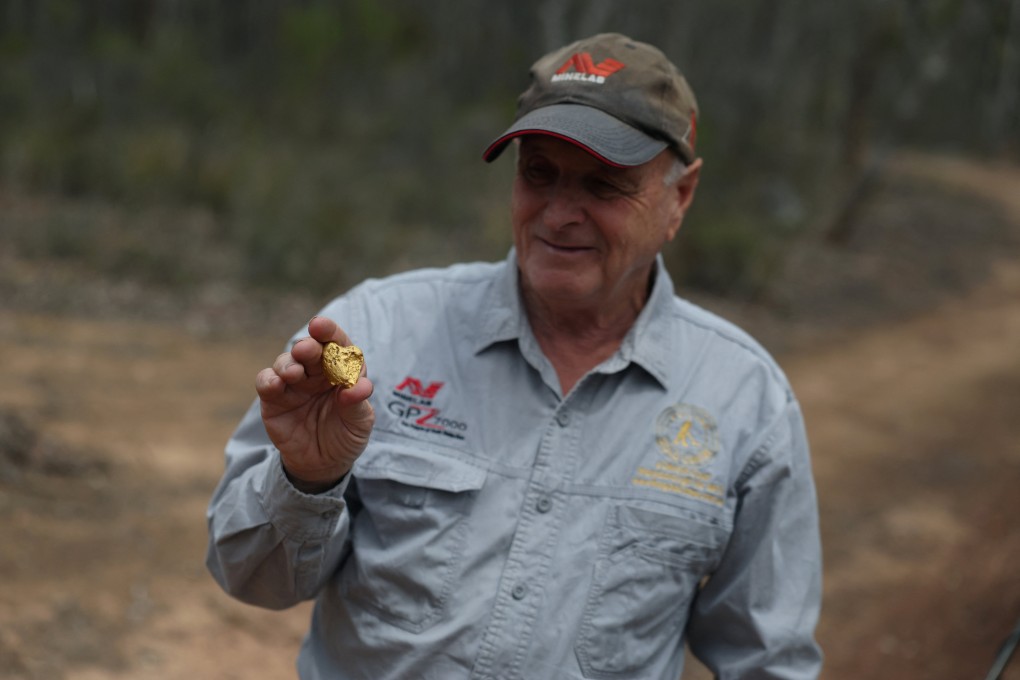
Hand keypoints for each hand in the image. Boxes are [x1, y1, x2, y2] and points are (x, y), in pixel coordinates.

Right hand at [255, 316, 374, 492]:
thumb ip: (358, 404)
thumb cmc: (346, 435)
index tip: (321, 326)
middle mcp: (316, 372)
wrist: (323, 464)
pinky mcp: (273, 398)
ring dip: (288, 363)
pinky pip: (266, 381)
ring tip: (294, 373)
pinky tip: (275, 384)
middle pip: (309, 349)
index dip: (329, 332)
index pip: (336, 344)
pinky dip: (268, 379)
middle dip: (307, 346)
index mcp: (341, 370)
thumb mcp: (359, 423)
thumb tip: (360, 388)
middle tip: (306, 349)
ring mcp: (293, 383)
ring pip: (286, 362)